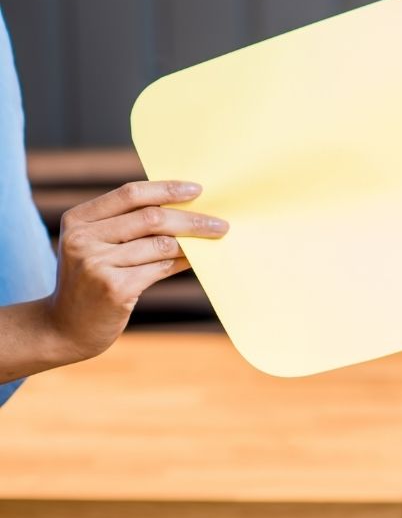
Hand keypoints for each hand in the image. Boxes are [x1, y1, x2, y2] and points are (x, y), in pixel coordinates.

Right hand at [40, 181, 228, 365]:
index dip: (167, 189)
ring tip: (214, 239)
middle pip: (151, 217)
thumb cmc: (91, 281)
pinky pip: (161, 267)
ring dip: (193, 242)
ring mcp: (97, 264)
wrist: (65, 328)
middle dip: (191, 219)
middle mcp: (83, 239)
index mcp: (78, 220)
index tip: (197, 190)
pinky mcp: (114, 288)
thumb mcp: (97, 246)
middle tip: (220, 223)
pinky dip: (183, 262)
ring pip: (161, 244)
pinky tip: (197, 260)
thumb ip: (128, 226)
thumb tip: (186, 208)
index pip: (130, 194)